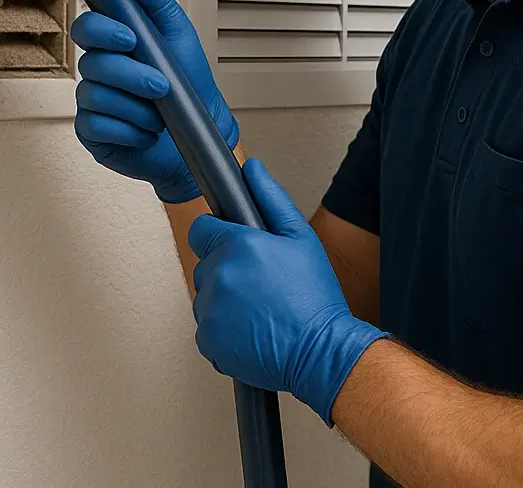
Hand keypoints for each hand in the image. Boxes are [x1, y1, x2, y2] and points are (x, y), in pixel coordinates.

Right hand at [71, 0, 238, 203]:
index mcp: (114, 43)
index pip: (86, 27)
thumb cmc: (189, 82)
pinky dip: (130, 130)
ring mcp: (93, 103)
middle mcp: (99, 71)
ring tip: (160, 114)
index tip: (129, 37)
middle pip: (92, 64)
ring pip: (96, 96)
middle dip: (131, 75)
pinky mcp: (93, 134)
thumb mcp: (177, 30)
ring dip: (137, 107)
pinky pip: (98, 126)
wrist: (204, 132)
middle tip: (161, 85)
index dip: (101, 31)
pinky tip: (145, 132)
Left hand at [188, 158, 387, 423]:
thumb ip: (270, 198)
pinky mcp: (208, 341)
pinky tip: (252, 330)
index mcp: (238, 246)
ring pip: (206, 296)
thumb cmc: (315, 297)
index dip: (218, 236)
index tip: (235, 247)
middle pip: (206, 264)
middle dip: (227, 269)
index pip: (201, 230)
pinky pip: (207, 327)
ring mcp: (210, 310)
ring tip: (259, 310)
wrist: (321, 353)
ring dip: (224, 300)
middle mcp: (218, 275)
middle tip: (260, 283)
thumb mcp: (301, 237)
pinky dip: (223, 330)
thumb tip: (251, 169)